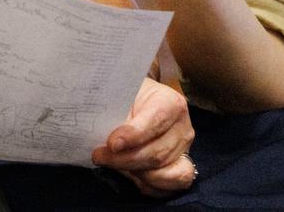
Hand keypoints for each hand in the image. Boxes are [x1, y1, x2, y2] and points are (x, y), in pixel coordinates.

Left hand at [92, 78, 195, 195]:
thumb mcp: (123, 94)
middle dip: (124, 159)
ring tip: (111, 165)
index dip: (134, 135)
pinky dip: (143, 184)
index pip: (155, 122)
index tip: (112, 143)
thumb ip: (117, 112)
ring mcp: (184, 151)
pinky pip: (165, 188)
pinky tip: (127, 174)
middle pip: (157, 153)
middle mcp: (183, 128)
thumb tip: (108, 140)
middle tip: (99, 156)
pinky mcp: (180, 169)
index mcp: (171, 103)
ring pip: (161, 174)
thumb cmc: (129, 96)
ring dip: (132, 173)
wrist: (139, 102)